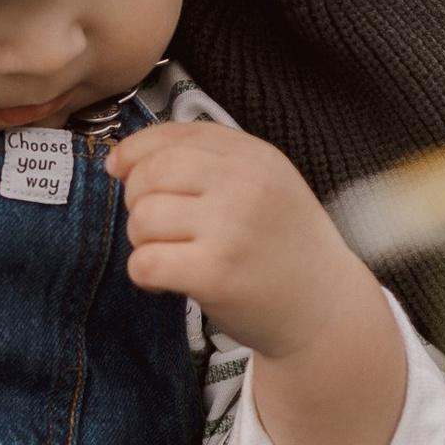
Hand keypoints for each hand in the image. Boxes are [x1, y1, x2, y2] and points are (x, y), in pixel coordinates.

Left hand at [111, 124, 407, 444]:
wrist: (324, 309)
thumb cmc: (283, 246)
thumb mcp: (263, 184)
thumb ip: (206, 162)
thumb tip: (120, 159)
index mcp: (255, 157)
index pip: (174, 135)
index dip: (135, 151)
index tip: (119, 169)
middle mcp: (245, 186)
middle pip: (150, 173)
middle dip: (136, 199)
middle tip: (157, 225)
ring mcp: (231, 230)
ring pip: (142, 218)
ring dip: (142, 240)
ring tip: (171, 253)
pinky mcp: (215, 275)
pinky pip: (145, 262)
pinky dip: (144, 273)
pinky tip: (167, 280)